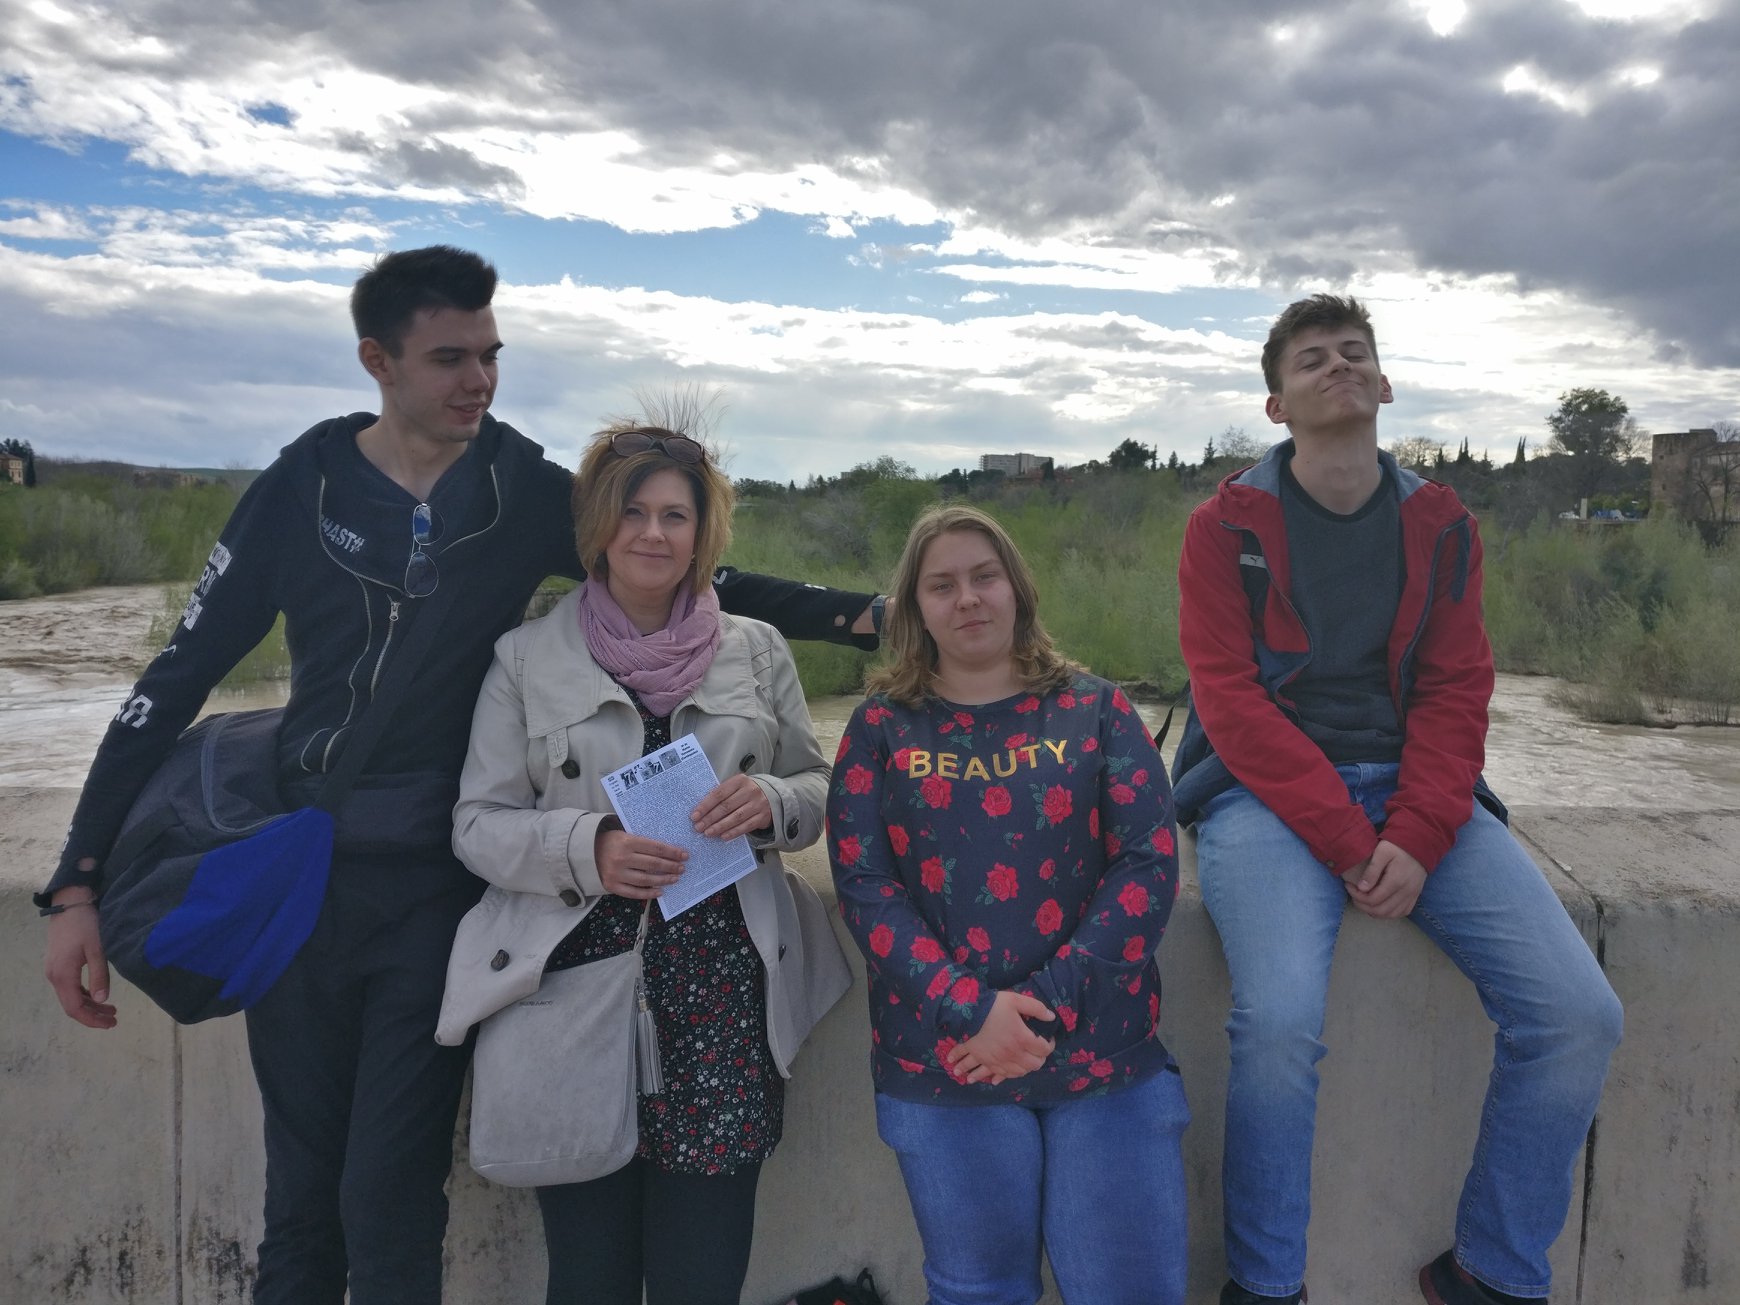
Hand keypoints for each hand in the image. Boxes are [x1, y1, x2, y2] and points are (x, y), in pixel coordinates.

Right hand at [44, 884, 115, 1028]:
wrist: (69, 903)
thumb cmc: (85, 925)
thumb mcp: (97, 950)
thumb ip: (100, 976)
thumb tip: (102, 1000)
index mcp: (62, 975)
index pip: (75, 1008)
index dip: (92, 1019)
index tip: (111, 1024)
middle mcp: (54, 976)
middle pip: (72, 1005)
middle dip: (92, 1015)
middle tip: (114, 1019)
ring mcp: (54, 971)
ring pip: (71, 996)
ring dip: (90, 1005)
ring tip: (112, 1010)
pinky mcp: (58, 965)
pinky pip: (70, 987)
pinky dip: (84, 994)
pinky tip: (98, 996)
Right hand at [595, 828, 687, 899]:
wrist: (585, 852)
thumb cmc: (610, 841)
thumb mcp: (625, 835)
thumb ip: (642, 842)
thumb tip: (668, 850)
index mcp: (627, 841)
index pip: (656, 848)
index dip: (672, 852)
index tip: (684, 855)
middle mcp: (622, 858)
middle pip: (653, 864)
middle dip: (671, 866)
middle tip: (682, 868)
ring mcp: (616, 873)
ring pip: (646, 880)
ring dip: (663, 880)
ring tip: (675, 878)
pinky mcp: (612, 886)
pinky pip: (634, 893)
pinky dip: (648, 894)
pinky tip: (660, 892)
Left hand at [690, 774, 772, 841]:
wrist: (771, 796)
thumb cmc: (746, 792)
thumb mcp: (735, 787)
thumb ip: (721, 794)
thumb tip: (701, 810)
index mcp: (740, 781)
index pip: (719, 793)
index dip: (705, 805)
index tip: (695, 816)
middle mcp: (750, 791)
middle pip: (726, 806)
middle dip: (710, 818)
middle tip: (699, 827)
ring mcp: (758, 804)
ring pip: (736, 817)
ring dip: (720, 826)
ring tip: (708, 833)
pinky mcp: (763, 817)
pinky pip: (746, 826)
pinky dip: (733, 832)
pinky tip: (723, 836)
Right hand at [946, 990, 1055, 1084]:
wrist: (966, 1012)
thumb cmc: (992, 1006)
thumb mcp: (1016, 1000)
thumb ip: (1037, 1008)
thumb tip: (1051, 1017)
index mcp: (1022, 1039)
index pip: (1044, 1049)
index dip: (1050, 1045)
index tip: (1048, 1039)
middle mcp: (1013, 1054)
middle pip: (1033, 1065)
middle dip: (1039, 1059)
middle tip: (1038, 1052)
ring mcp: (999, 1060)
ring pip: (1017, 1073)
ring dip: (1023, 1069)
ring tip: (1024, 1064)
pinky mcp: (986, 1061)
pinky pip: (998, 1074)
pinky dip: (1001, 1075)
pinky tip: (1006, 1071)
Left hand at [1342, 839, 1426, 918]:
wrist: (1420, 845)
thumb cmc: (1398, 846)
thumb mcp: (1382, 852)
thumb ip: (1372, 870)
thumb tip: (1361, 888)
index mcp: (1396, 881)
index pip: (1372, 899)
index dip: (1356, 896)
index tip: (1349, 885)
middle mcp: (1405, 892)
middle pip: (1380, 910)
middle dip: (1362, 905)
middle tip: (1354, 894)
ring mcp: (1412, 896)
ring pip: (1390, 914)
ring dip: (1374, 911)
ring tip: (1364, 899)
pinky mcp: (1415, 896)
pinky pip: (1402, 912)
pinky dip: (1388, 913)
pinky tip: (1379, 904)